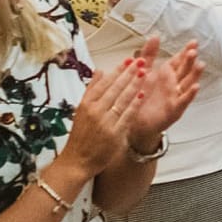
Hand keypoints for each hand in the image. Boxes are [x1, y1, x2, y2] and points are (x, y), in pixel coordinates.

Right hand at [59, 54, 145, 176]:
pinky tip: (142, 94)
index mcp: (86, 104)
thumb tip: (100, 71)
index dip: (118, 70)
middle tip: (141, 61)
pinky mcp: (114, 134)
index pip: (104, 82)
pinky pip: (127, 115)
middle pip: (115, 88)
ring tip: (144, 73)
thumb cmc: (80, 136)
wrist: (77, 161)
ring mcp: (105, 122)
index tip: (128, 60)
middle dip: (129, 73)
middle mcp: (95, 111)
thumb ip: (91, 90)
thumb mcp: (81, 110)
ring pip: (122, 99)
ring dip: (134, 85)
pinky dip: (135, 104)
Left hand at [126, 38, 202, 153]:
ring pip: (188, 83)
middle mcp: (174, 84)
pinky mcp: (174, 109)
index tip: (193, 42)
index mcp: (166, 74)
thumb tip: (155, 36)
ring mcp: (175, 96)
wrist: (133, 120)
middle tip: (194, 51)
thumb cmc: (140, 96)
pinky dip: (190, 94)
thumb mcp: (144, 71)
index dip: (186, 51)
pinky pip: (183, 100)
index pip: (179, 60)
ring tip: (200, 65)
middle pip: (185, 70)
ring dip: (195, 74)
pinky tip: (195, 87)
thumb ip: (149, 54)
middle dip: (190, 60)